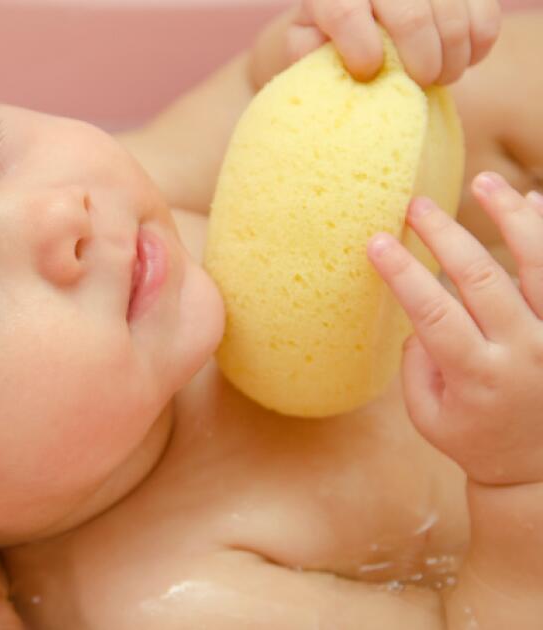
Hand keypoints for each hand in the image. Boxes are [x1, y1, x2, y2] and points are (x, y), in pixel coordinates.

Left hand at [285, 0, 500, 86]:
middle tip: (420, 83)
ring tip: (440, 77)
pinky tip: (465, 59)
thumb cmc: (328, 26)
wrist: (362, 0)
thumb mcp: (307, 38)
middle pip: (410, 18)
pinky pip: (485, 12)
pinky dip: (479, 44)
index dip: (361, 53)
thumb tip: (332, 75)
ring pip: (452, 16)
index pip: (345, 13)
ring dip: (452, 59)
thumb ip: (310, 53)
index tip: (368, 74)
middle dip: (419, 64)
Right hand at [367, 173, 542, 487]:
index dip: (403, 274)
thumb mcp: (431, 418)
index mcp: (478, 377)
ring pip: (540, 264)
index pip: (433, 313)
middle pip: (484, 279)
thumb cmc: (478, 440)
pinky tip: (530, 200)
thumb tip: (417, 316)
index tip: (376, 242)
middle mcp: (525, 353)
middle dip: (445, 235)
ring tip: (484, 182)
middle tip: (416, 205)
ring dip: (511, 217)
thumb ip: (418, 367)